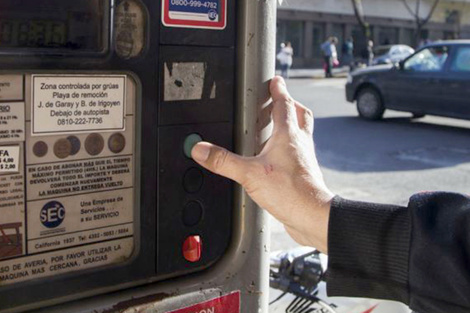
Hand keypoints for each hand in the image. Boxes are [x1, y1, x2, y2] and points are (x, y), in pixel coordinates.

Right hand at [191, 76, 333, 252]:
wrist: (313, 216)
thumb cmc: (291, 193)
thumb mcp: (250, 174)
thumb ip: (224, 161)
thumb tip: (201, 149)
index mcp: (288, 136)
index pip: (285, 104)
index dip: (279, 90)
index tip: (276, 81)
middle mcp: (299, 144)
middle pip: (300, 115)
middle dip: (290, 104)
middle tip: (279, 100)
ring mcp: (304, 158)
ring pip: (301, 133)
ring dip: (292, 124)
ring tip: (277, 127)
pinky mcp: (304, 173)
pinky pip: (299, 152)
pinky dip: (290, 147)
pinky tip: (279, 158)